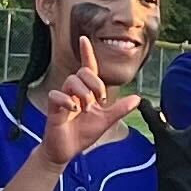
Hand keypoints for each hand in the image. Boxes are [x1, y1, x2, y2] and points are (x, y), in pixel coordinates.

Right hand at [36, 36, 142, 167]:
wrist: (66, 151)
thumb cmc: (82, 134)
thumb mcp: (105, 120)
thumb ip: (120, 109)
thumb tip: (137, 99)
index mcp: (86, 92)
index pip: (87, 67)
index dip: (86, 53)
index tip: (84, 38)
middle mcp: (74, 92)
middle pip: (83, 72)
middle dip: (95, 84)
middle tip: (99, 101)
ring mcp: (63, 98)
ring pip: (72, 81)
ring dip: (83, 94)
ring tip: (86, 109)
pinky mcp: (53, 107)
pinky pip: (57, 95)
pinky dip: (66, 101)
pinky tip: (73, 110)